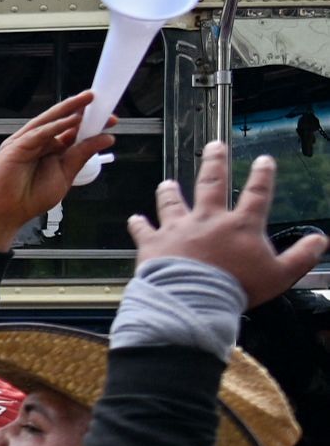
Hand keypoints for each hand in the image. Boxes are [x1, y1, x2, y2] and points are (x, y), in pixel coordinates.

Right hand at [0, 94, 94, 250]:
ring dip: (69, 110)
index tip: (109, 120)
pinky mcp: (15, 147)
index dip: (91, 124)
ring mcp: (26, 143)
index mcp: (52, 150)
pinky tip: (70, 120)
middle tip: (100, 101)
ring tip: (86, 100)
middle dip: (81, 110)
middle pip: (62, 121)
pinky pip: (38, 133)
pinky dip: (55, 126)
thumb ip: (83, 155)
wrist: (5, 213)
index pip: (73, 131)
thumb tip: (105, 139)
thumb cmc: (30, 198)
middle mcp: (39, 143)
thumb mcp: (66, 175)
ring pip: (50, 121)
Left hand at [133, 140, 327, 304]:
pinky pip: (143, 230)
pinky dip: (138, 224)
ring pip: (172, 203)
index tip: (264, 160)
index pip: (257, 194)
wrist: (192, 299)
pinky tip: (135, 219)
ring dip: (169, 192)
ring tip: (167, 183)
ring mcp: (178, 229)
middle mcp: (207, 220)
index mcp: (240, 226)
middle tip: (214, 146)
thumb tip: (320, 241)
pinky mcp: (153, 244)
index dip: (263, 176)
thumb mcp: (280, 275)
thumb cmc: (236, 288)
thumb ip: (302, 256)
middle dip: (214, 162)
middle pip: (212, 184)